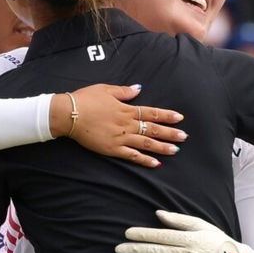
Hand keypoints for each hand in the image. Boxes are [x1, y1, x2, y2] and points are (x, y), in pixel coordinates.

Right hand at [50, 84, 185, 168]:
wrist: (69, 114)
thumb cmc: (85, 99)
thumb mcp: (105, 89)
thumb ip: (124, 91)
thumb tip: (139, 89)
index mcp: (126, 109)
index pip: (151, 112)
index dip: (166, 115)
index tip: (179, 118)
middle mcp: (126, 124)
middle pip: (152, 129)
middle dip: (170, 133)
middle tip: (184, 137)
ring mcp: (120, 138)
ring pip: (146, 143)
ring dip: (162, 147)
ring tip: (175, 150)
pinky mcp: (112, 149)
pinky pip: (132, 155)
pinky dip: (144, 160)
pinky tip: (156, 163)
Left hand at [115, 210, 253, 252]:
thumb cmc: (214, 240)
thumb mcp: (200, 224)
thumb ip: (178, 220)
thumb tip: (158, 214)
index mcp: (189, 239)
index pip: (161, 236)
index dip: (143, 235)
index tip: (128, 233)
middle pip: (157, 252)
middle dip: (136, 250)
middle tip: (119, 248)